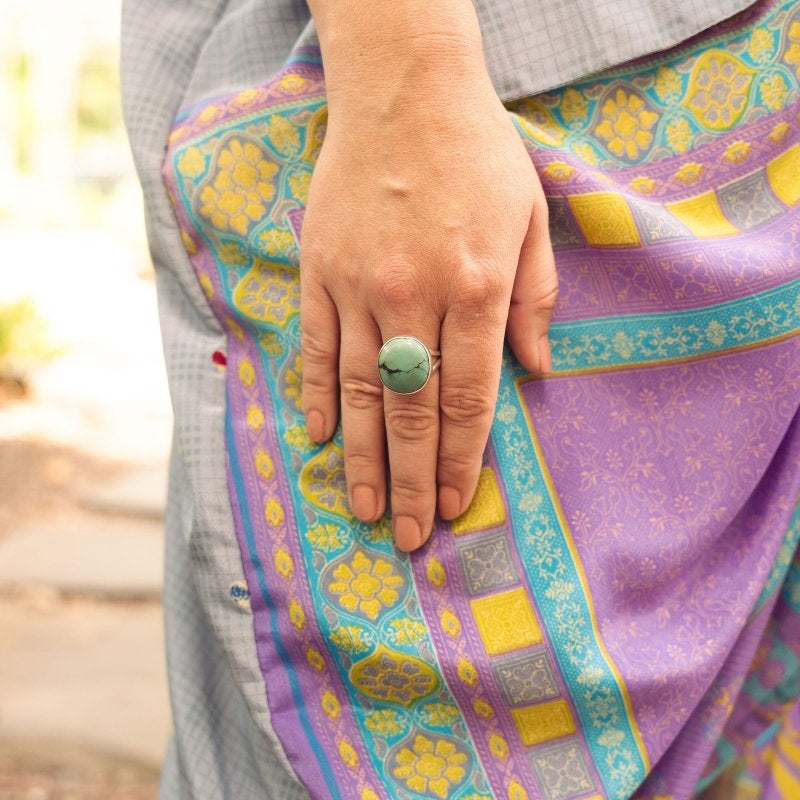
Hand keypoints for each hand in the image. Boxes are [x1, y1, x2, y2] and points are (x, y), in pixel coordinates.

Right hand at [300, 41, 557, 551]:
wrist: (404, 91)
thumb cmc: (477, 153)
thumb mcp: (530, 217)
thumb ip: (536, 298)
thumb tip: (538, 370)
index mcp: (477, 288)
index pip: (469, 397)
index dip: (461, 459)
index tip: (454, 505)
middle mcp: (416, 296)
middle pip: (412, 409)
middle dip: (410, 480)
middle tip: (406, 535)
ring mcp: (359, 285)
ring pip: (361, 391)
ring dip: (362, 456)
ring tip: (362, 508)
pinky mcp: (319, 270)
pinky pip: (318, 346)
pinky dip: (320, 395)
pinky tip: (322, 437)